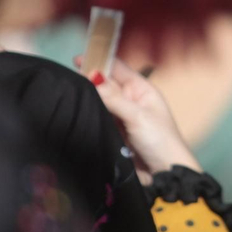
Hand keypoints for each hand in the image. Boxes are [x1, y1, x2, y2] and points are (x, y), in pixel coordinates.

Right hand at [77, 56, 201, 177]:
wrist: (165, 174)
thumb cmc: (160, 140)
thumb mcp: (137, 115)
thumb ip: (114, 97)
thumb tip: (93, 75)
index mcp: (142, 90)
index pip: (118, 69)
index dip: (100, 60)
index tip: (77, 57)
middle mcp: (131, 100)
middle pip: (106, 85)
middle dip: (89, 79)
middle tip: (65, 77)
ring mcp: (122, 117)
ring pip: (100, 101)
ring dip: (87, 98)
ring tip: (66, 91)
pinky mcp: (114, 132)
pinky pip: (99, 118)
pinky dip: (89, 114)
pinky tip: (74, 110)